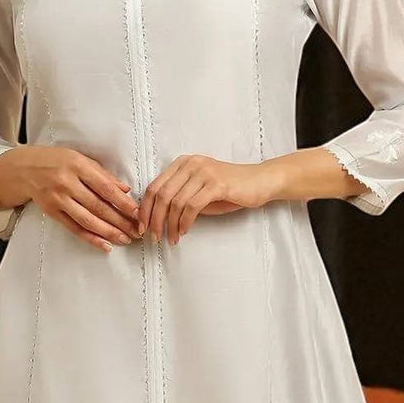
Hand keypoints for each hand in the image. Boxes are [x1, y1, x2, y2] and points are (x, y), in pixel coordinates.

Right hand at [0, 145, 143, 251]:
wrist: (25, 168)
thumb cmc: (57, 161)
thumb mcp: (80, 159)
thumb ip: (103, 175)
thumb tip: (125, 190)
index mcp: (77, 166)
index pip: (105, 187)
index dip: (123, 202)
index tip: (137, 213)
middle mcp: (67, 183)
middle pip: (98, 206)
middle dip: (120, 221)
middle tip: (136, 231)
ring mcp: (58, 199)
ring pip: (88, 220)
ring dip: (109, 232)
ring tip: (125, 239)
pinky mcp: (51, 212)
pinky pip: (74, 228)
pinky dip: (90, 238)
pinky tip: (104, 245)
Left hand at [139, 156, 275, 245]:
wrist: (261, 182)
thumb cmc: (230, 189)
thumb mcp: (199, 190)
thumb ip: (180, 197)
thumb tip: (157, 217)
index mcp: (183, 163)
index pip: (154, 186)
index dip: (145, 209)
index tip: (142, 227)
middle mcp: (191, 164)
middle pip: (161, 194)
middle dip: (154, 219)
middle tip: (153, 237)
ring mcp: (204, 172)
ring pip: (175, 202)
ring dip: (170, 225)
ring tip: (171, 238)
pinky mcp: (216, 184)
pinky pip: (192, 206)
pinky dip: (184, 222)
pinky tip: (184, 231)